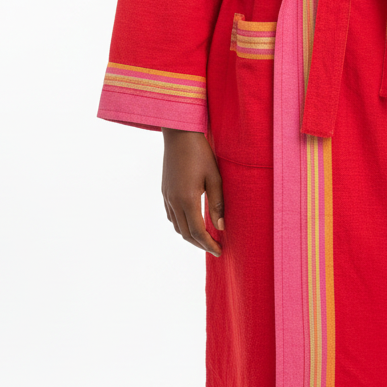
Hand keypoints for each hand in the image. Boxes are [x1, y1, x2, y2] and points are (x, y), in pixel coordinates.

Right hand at [161, 128, 223, 257]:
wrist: (179, 135)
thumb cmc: (201, 153)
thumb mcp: (215, 177)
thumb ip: (217, 203)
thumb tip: (221, 227)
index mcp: (187, 199)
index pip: (198, 232)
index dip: (209, 244)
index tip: (220, 251)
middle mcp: (173, 201)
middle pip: (185, 233)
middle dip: (200, 244)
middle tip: (215, 248)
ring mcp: (167, 196)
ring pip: (176, 226)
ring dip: (190, 236)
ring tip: (205, 239)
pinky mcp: (165, 191)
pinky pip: (171, 216)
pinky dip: (181, 225)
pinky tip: (191, 222)